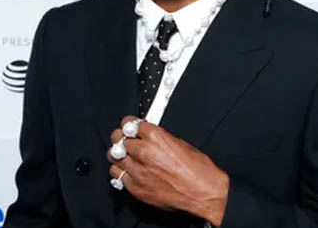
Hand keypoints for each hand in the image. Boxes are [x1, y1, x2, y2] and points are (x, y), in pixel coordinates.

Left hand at [107, 116, 228, 225]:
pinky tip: (129, 171)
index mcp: (156, 137)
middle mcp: (144, 152)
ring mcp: (138, 171)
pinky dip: (122, 172)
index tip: (129, 127)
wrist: (204, 193)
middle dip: (121, 138)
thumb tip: (148, 136)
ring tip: (126, 156)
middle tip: (125, 140)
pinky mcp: (136, 188)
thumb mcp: (181, 144)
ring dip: (119, 155)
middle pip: (118, 138)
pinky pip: (117, 175)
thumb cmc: (199, 171)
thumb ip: (160, 138)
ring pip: (113, 157)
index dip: (129, 124)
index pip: (129, 123)